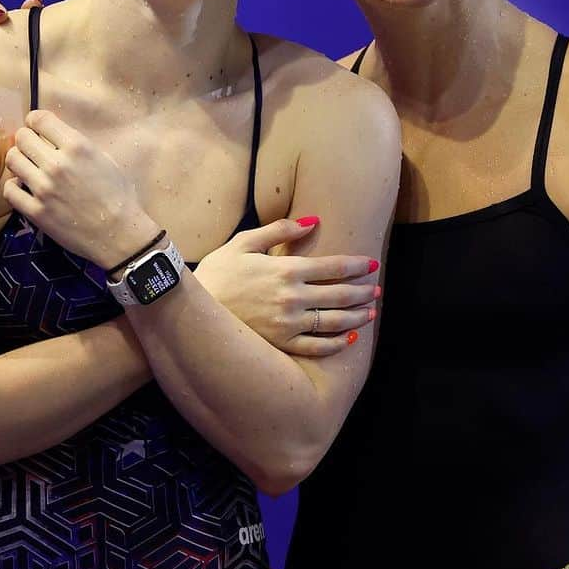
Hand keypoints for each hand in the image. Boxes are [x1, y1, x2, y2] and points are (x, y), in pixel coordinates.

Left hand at [4, 109, 156, 267]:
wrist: (118, 234)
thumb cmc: (119, 197)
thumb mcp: (105, 161)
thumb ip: (79, 146)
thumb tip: (56, 138)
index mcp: (77, 147)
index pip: (40, 119)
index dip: (35, 120)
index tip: (36, 127)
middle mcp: (57, 164)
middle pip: (21, 137)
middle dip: (25, 139)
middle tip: (32, 148)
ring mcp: (43, 188)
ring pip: (12, 160)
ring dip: (19, 160)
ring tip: (28, 167)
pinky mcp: (35, 211)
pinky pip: (9, 190)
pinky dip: (15, 187)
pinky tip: (25, 188)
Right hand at [193, 217, 380, 356]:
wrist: (190, 308)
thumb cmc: (216, 272)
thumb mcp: (243, 242)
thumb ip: (279, 229)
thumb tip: (312, 221)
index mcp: (286, 269)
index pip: (334, 266)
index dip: (357, 265)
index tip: (372, 264)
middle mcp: (292, 298)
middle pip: (340, 294)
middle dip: (364, 291)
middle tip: (378, 290)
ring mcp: (287, 324)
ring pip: (334, 322)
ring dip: (357, 317)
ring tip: (371, 313)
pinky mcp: (279, 344)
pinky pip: (315, 347)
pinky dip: (335, 344)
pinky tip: (348, 339)